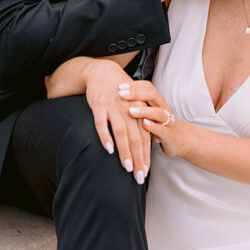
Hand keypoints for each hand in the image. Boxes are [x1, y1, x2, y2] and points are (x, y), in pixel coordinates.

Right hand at [84, 61, 150, 181]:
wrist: (102, 72)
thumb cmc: (119, 91)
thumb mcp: (133, 103)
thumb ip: (139, 122)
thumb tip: (150, 142)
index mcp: (139, 110)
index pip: (145, 137)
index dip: (146, 156)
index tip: (146, 172)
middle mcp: (128, 109)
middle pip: (136, 137)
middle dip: (139, 159)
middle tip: (139, 177)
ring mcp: (114, 107)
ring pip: (121, 132)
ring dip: (125, 151)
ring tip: (128, 167)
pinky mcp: (99, 105)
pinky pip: (102, 123)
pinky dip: (106, 136)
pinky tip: (109, 149)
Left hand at [119, 80, 192, 157]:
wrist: (184, 140)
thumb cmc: (161, 125)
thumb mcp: (151, 113)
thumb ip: (140, 105)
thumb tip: (120, 97)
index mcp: (158, 101)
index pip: (148, 87)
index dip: (134, 85)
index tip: (120, 86)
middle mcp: (164, 108)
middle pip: (152, 95)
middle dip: (135, 94)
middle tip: (121, 94)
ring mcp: (168, 121)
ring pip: (158, 112)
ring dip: (143, 111)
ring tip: (130, 111)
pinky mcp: (169, 135)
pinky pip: (162, 129)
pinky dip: (153, 126)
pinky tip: (144, 124)